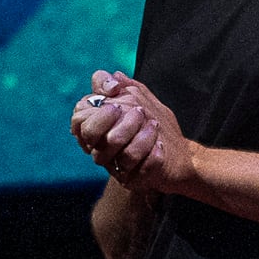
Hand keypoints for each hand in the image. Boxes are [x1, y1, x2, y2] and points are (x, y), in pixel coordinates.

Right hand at [71, 71, 199, 193]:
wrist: (179, 153)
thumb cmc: (154, 123)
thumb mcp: (142, 99)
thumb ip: (125, 86)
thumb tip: (113, 77)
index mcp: (96, 129)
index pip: (79, 119)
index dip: (97, 109)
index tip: (117, 100)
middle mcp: (100, 149)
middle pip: (93, 135)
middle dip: (119, 120)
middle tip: (140, 113)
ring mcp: (115, 166)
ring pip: (121, 153)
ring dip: (142, 135)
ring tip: (155, 125)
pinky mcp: (133, 180)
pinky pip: (141, 168)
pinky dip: (153, 153)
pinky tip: (160, 146)